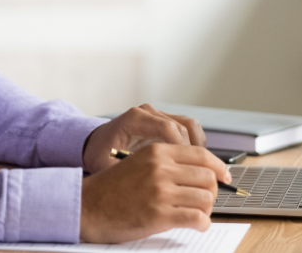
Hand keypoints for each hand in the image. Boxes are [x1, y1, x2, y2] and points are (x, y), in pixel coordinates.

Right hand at [80, 143, 229, 241]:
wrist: (89, 206)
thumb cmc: (113, 188)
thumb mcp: (139, 162)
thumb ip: (166, 162)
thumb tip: (201, 170)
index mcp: (157, 152)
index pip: (201, 155)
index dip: (219, 167)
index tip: (225, 176)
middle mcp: (160, 169)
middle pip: (208, 177)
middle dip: (213, 190)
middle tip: (206, 199)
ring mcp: (160, 192)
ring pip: (206, 198)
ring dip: (207, 208)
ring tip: (198, 213)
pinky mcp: (159, 215)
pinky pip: (197, 219)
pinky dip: (202, 223)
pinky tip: (195, 224)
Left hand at [83, 104, 205, 173]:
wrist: (95, 144)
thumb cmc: (100, 155)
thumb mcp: (108, 166)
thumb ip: (127, 173)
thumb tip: (152, 189)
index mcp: (134, 119)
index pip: (168, 129)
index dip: (182, 150)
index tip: (190, 172)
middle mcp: (148, 113)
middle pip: (183, 126)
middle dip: (196, 152)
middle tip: (206, 176)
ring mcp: (158, 115)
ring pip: (190, 125)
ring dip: (200, 148)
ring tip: (204, 172)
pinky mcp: (164, 121)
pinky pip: (187, 129)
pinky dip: (195, 146)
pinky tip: (196, 166)